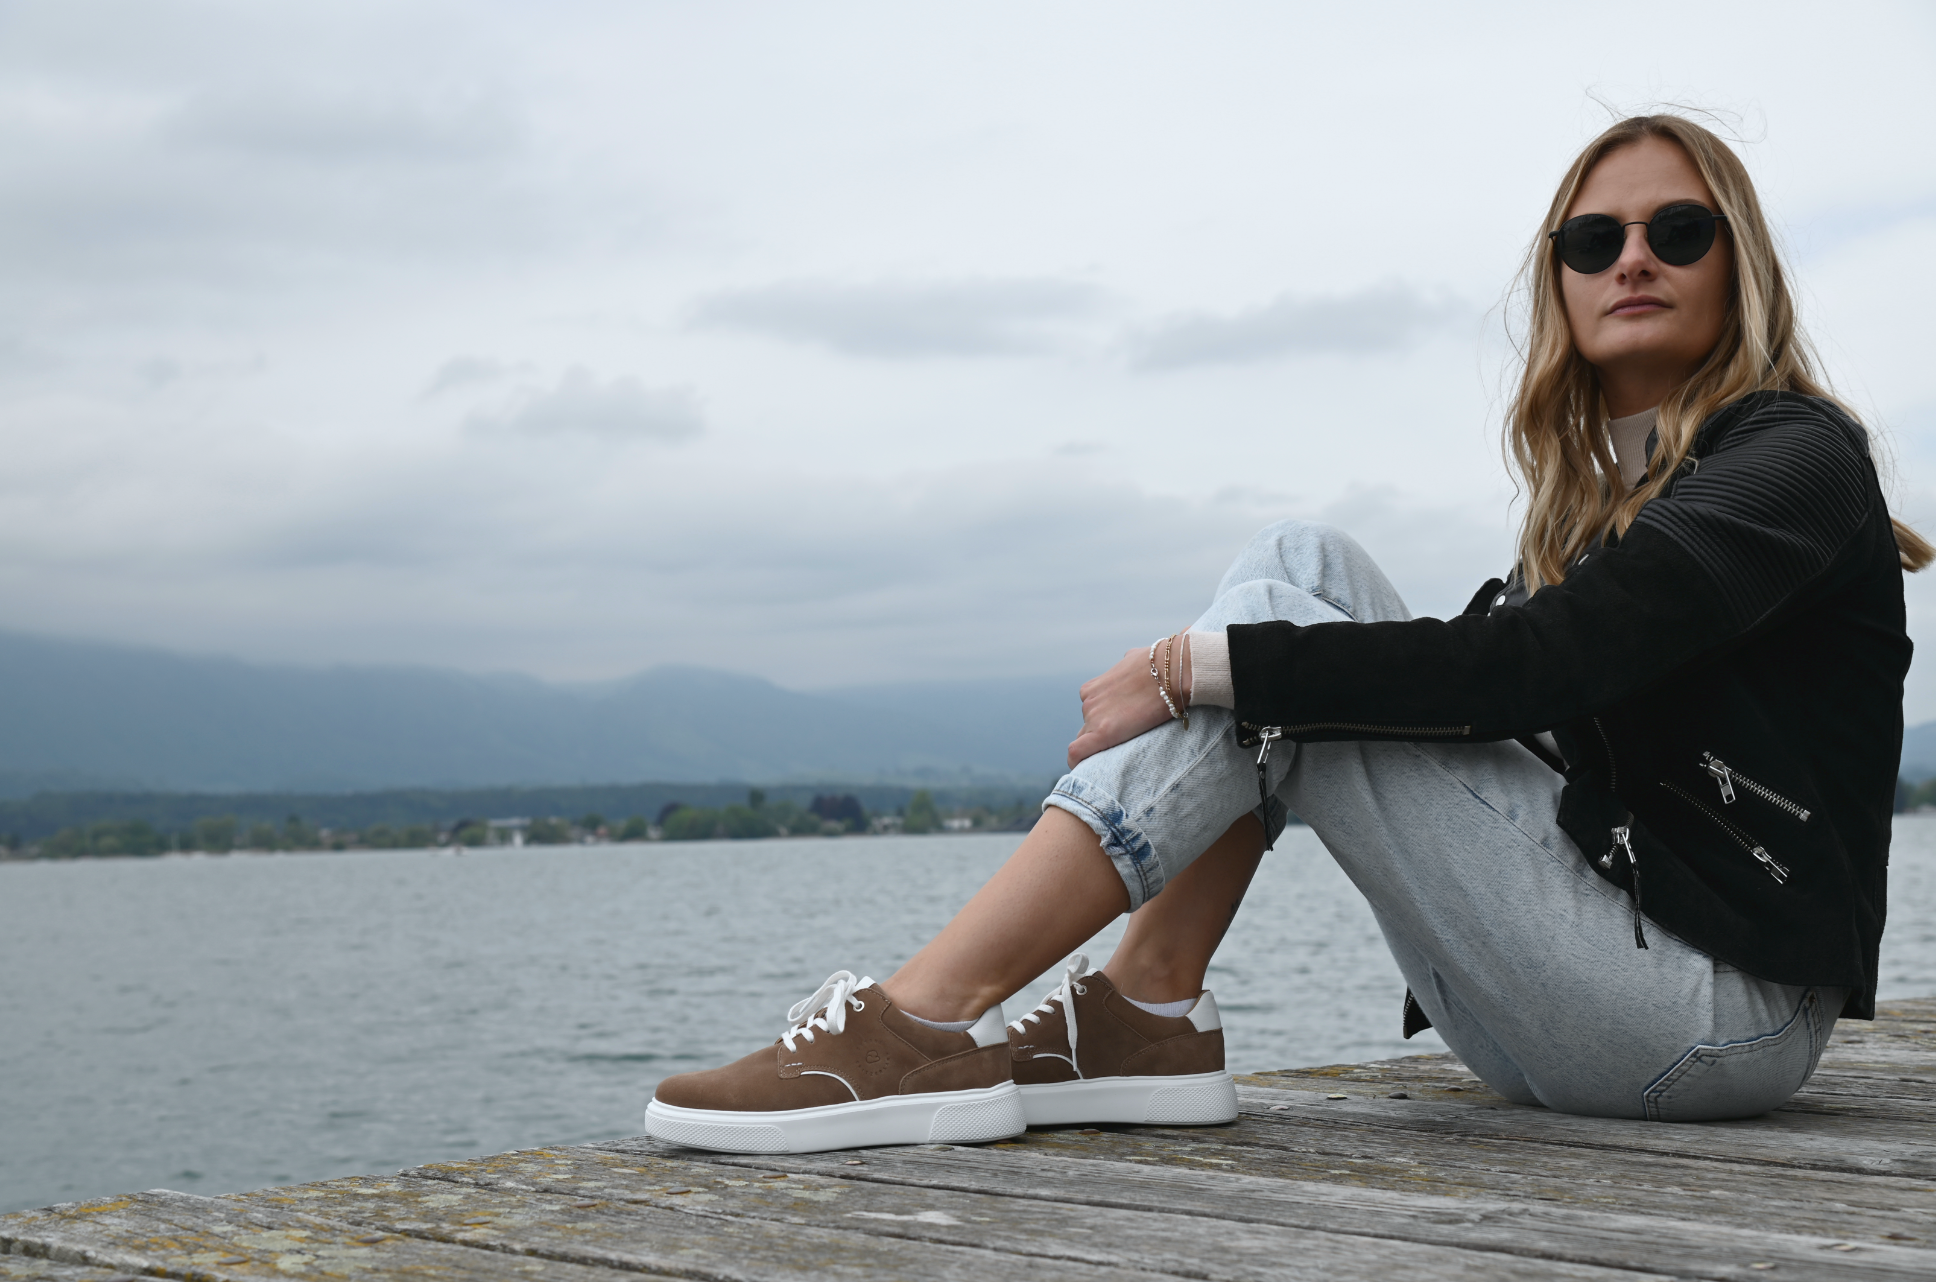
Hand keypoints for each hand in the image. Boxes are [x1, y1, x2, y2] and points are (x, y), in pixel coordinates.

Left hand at [1067, 636, 1188, 767]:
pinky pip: (1078, 752)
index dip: (1100, 725)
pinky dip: (1078, 762)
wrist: (1172, 671)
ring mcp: (1093, 716)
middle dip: (1101, 737)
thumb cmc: (1160, 665)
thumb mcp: (1134, 659)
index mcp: (1093, 688)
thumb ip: (1125, 667)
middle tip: (1124, 744)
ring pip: (1087, 742)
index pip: (1090, 715)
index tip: (1113, 732)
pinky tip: (1084, 769)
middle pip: (1087, 729)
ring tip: (1126, 750)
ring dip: (1102, 747)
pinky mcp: (1102, 731)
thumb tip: (1130, 664)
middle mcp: (1088, 702)